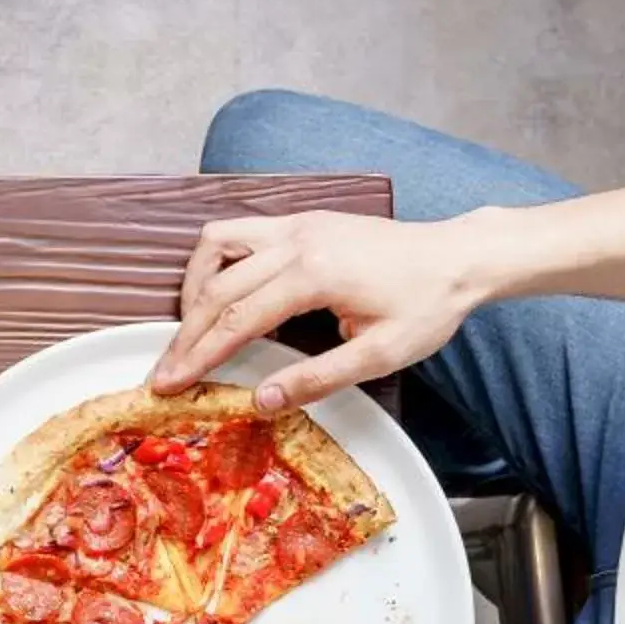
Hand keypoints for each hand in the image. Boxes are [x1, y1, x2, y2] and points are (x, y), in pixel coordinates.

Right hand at [147, 210, 493, 412]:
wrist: (459, 258)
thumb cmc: (427, 307)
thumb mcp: (379, 356)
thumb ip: (315, 379)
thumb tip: (260, 402)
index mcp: (314, 274)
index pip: (237, 318)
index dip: (198, 355)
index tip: (169, 383)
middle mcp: (297, 240)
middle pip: (217, 286)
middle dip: (185, 334)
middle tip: (165, 372)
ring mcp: (298, 224)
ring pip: (218, 243)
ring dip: (196, 286)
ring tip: (192, 329)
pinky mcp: (303, 221)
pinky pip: (241, 232)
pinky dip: (219, 261)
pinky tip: (223, 292)